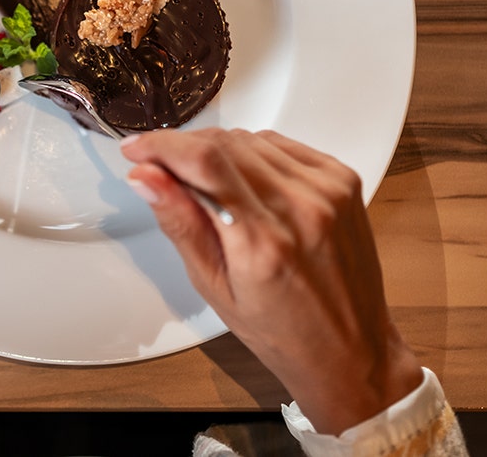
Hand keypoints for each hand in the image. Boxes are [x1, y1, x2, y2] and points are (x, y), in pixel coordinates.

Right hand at [121, 128, 422, 434]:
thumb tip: (146, 178)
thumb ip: (180, 223)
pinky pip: (281, 144)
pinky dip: (251, 152)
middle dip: (183, 147)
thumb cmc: (282, 331)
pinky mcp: (343, 180)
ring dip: (216, 149)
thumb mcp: (213, 286)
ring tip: (203, 182)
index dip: (161, 145)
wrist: (350, 348)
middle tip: (160, 168)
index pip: (204, 163)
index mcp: (263, 243)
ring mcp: (328, 190)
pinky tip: (241, 177)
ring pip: (251, 139)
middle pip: (224, 143)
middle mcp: (301, 208)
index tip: (136, 149)